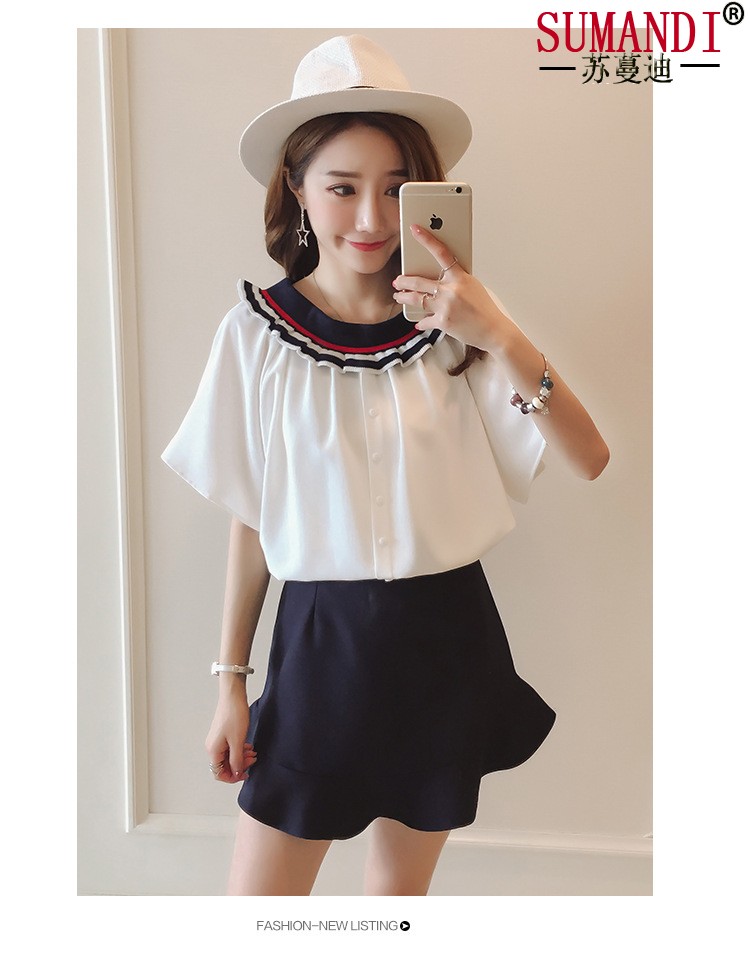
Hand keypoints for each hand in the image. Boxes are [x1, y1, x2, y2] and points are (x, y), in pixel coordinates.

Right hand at [205, 690, 256, 782]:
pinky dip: (239, 749)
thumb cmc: (234, 715)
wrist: (233, 696)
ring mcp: (217, 740)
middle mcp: (212, 746)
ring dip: (241, 757)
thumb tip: (235, 774)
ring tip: (253, 753)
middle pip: (224, 765)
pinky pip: (230, 747)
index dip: (232, 777)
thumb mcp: (238, 742)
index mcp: (213, 750)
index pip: (219, 773)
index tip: (245, 774)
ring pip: (228, 756)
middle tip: (252, 760)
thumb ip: (236, 760)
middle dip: (239, 765)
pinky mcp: (223, 733)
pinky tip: (248, 746)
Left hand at [393, 224, 513, 354]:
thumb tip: (441, 279)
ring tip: (399, 296)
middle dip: (403, 281)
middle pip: (418, 281)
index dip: (427, 239)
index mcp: (460, 277)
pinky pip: (425, 320)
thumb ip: (457, 280)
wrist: (494, 330)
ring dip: (403, 298)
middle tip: (397, 281)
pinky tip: (418, 322)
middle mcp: (450, 290)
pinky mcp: (442, 321)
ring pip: (415, 299)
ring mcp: (445, 306)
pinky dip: (421, 321)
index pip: (441, 252)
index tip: (415, 230)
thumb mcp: (474, 287)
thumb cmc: (486, 309)